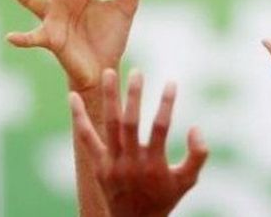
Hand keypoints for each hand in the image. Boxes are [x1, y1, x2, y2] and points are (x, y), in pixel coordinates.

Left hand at [70, 69, 207, 216]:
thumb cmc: (165, 198)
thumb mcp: (187, 180)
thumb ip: (198, 155)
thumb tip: (196, 128)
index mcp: (153, 165)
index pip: (160, 128)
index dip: (166, 104)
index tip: (171, 82)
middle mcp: (130, 163)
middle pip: (130, 123)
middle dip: (133, 96)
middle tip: (137, 72)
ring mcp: (111, 164)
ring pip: (108, 126)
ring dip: (108, 98)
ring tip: (108, 73)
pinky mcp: (98, 165)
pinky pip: (86, 138)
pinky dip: (78, 117)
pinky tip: (72, 97)